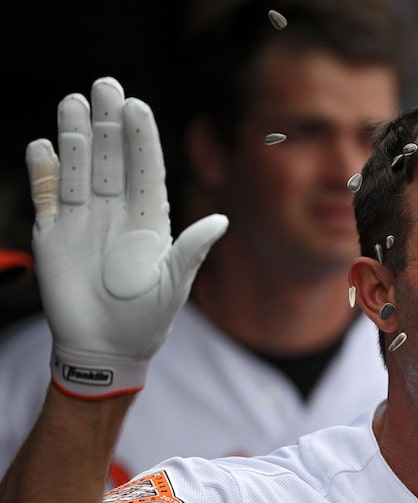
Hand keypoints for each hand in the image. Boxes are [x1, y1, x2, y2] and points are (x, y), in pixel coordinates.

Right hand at [26, 77, 227, 398]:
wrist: (105, 349)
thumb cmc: (146, 319)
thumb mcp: (174, 285)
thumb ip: (192, 250)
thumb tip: (222, 221)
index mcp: (149, 219)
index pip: (146, 169)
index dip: (141, 138)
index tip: (136, 107)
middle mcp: (117, 212)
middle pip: (110, 159)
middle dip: (106, 124)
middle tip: (104, 85)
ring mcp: (83, 220)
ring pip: (78, 169)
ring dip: (74, 137)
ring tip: (73, 102)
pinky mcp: (53, 234)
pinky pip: (47, 196)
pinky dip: (43, 173)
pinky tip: (42, 146)